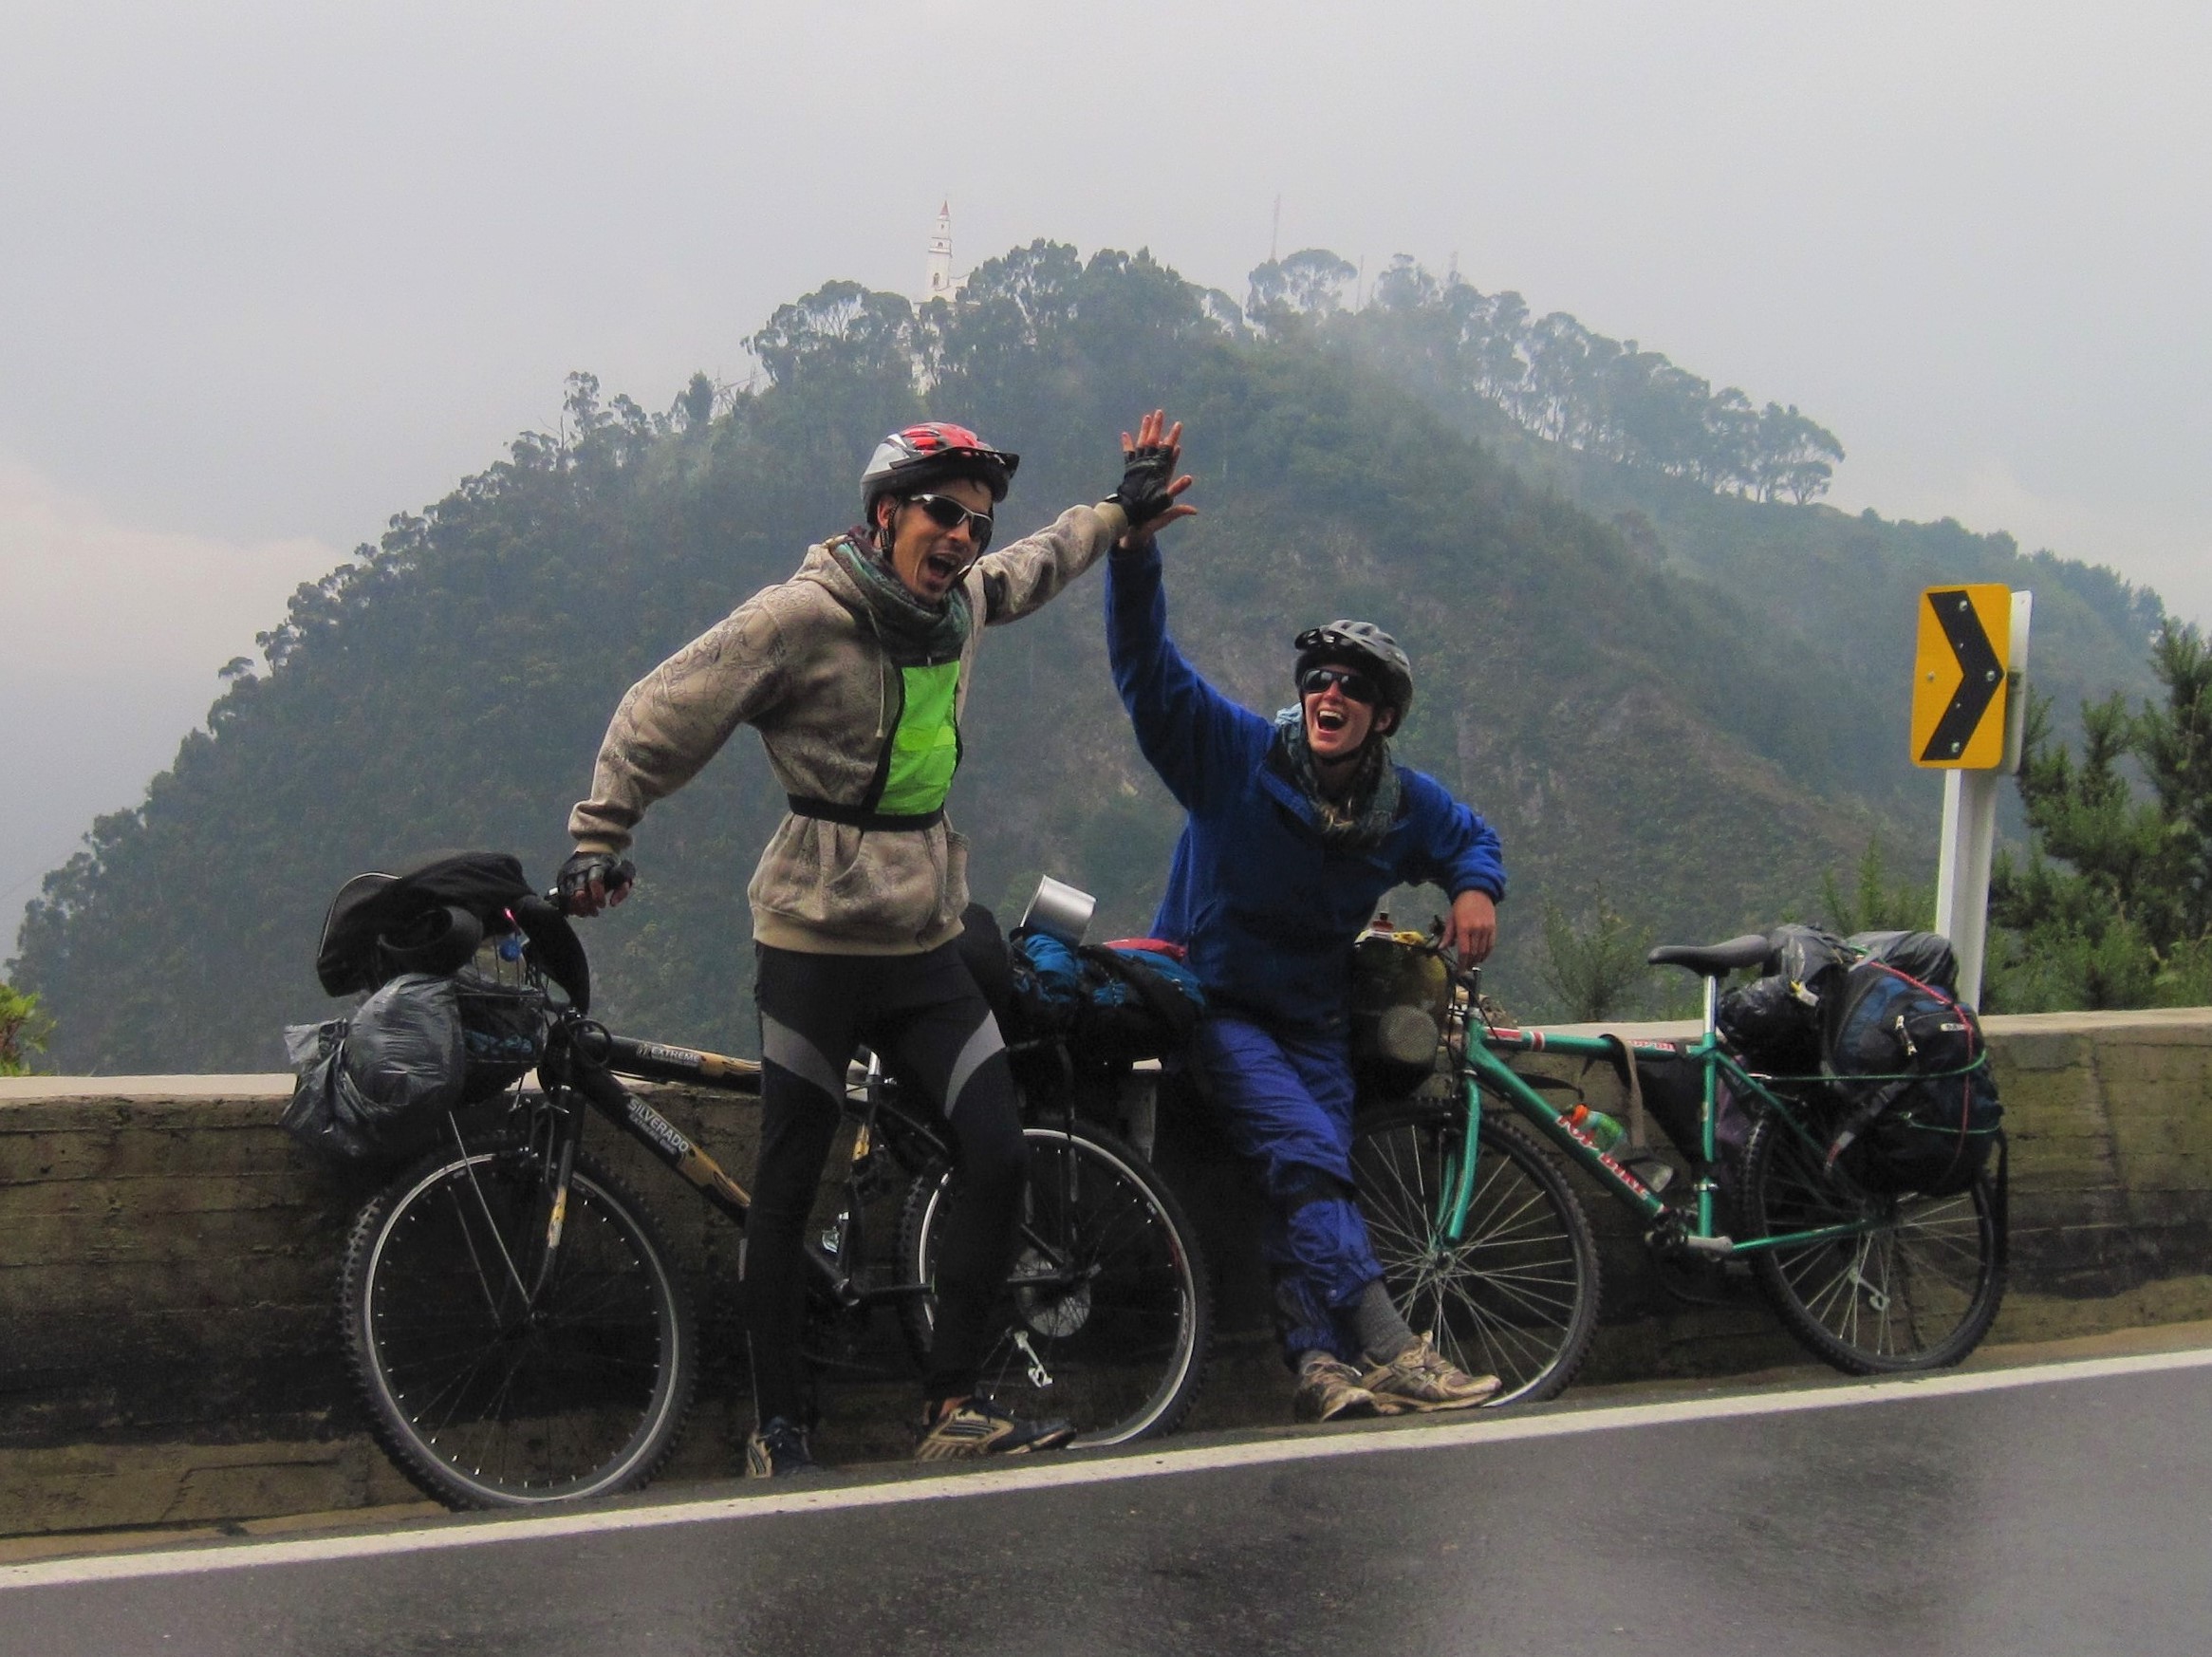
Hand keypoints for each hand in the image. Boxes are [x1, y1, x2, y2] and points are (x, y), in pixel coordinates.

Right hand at [558, 850, 635, 917]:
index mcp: (597, 865)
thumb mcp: (624, 873)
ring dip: (578, 909)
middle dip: (587, 906)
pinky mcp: (561, 878)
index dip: (598, 897)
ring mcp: (569, 873)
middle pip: (579, 893)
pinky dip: (570, 906)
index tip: (603, 905)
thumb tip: (613, 904)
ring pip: (569, 896)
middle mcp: (580, 869)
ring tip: (588, 912)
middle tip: (595, 911)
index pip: (595, 882)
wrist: (595, 847)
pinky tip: (578, 910)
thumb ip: (623, 889)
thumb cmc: (611, 866)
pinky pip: (562, 896)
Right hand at [1112, 408, 1196, 547]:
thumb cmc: (1152, 523)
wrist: (1137, 529)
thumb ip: (1178, 511)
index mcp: (1162, 480)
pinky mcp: (1132, 476)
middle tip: (1160, 413)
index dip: (1172, 444)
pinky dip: (1128, 446)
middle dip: (1159, 430)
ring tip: (1146, 417)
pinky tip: (1125, 434)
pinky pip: (1130, 457)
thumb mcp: (1166, 516)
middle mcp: (1154, 474)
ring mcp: (1143, 474)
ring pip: (1144, 448)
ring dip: (1145, 433)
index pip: (1169, 458)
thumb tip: (1194, 510)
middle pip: (1157, 447)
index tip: (1176, 428)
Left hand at [1443, 890, 1496, 964]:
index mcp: (1464, 927)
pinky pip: (1490, 945)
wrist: (1477, 892)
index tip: (1459, 971)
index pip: (1464, 951)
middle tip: (1464, 969)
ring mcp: (1486, 929)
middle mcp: (1476, 929)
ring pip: (1482, 951)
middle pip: (1474, 953)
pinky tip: (1481, 957)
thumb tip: (1441, 948)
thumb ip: (1448, 935)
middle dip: (1468, 963)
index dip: (1462, 963)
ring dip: (1477, 960)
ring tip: (1471, 964)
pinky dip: (1486, 954)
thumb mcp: (1451, 918)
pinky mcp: (1493, 928)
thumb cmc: (1461, 906)